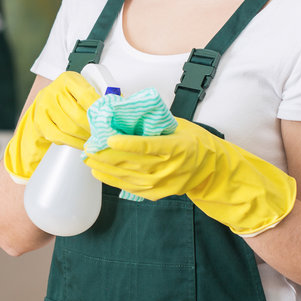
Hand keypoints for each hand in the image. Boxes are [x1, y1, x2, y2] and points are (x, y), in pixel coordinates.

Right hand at [3, 71, 98, 182]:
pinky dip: (74, 143)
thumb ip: (98, 97)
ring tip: (96, 141)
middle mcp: (53, 91)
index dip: (98, 110)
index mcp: (68, 79)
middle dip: (94, 128)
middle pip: (78, 114)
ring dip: (85, 138)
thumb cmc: (69, 97)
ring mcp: (45, 106)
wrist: (45, 103)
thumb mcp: (82, 90)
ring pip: (69, 128)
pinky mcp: (40, 121)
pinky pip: (59, 136)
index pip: (86, 95)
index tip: (109, 120)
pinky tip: (82, 143)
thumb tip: (121, 107)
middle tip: (105, 135)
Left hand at [84, 118, 296, 234]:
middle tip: (88, 146)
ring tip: (89, 158)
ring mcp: (163, 184)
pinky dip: (113, 179)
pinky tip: (100, 171)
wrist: (211, 169)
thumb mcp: (177, 125)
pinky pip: (130, 187)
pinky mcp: (157, 194)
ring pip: (128, 177)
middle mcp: (170, 168)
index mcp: (177, 147)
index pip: (149, 146)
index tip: (109, 138)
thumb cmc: (192, 141)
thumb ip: (152, 120)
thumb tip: (122, 106)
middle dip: (107, 156)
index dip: (127, 144)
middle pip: (133, 163)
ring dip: (105, 168)